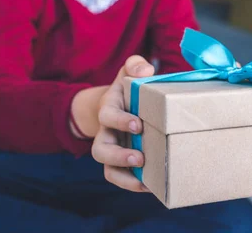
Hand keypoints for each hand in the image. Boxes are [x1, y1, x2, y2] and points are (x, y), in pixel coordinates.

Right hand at [91, 55, 154, 191]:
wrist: (121, 102)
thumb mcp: (131, 70)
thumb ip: (136, 65)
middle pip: (100, 149)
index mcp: (109, 108)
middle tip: (140, 157)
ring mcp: (112, 148)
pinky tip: (150, 186)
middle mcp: (106, 132)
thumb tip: (145, 71)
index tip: (138, 124)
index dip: (120, 121)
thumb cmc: (130, 86)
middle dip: (119, 155)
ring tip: (145, 179)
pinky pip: (119, 177)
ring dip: (124, 176)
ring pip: (107, 168)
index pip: (107, 115)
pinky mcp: (121, 160)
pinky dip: (132, 184)